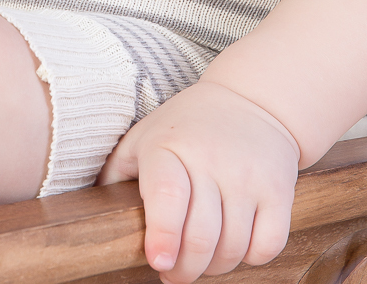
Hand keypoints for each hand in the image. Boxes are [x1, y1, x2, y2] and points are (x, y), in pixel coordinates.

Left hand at [97, 80, 298, 283]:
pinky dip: (251, 258)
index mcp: (169, 145)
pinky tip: (236, 244)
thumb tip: (87, 216)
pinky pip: (268, 245)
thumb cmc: (187, 127)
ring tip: (202, 258)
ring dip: (214, 267)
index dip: (164, 234)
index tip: (159, 261)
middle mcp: (211, 159)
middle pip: (201, 235)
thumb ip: (116, 174)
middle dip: (184, 269)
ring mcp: (248, 174)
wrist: (252, 100)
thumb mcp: (144, 137)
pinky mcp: (279, 189)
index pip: (168, 194)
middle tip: (174, 271)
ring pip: (233, 247)